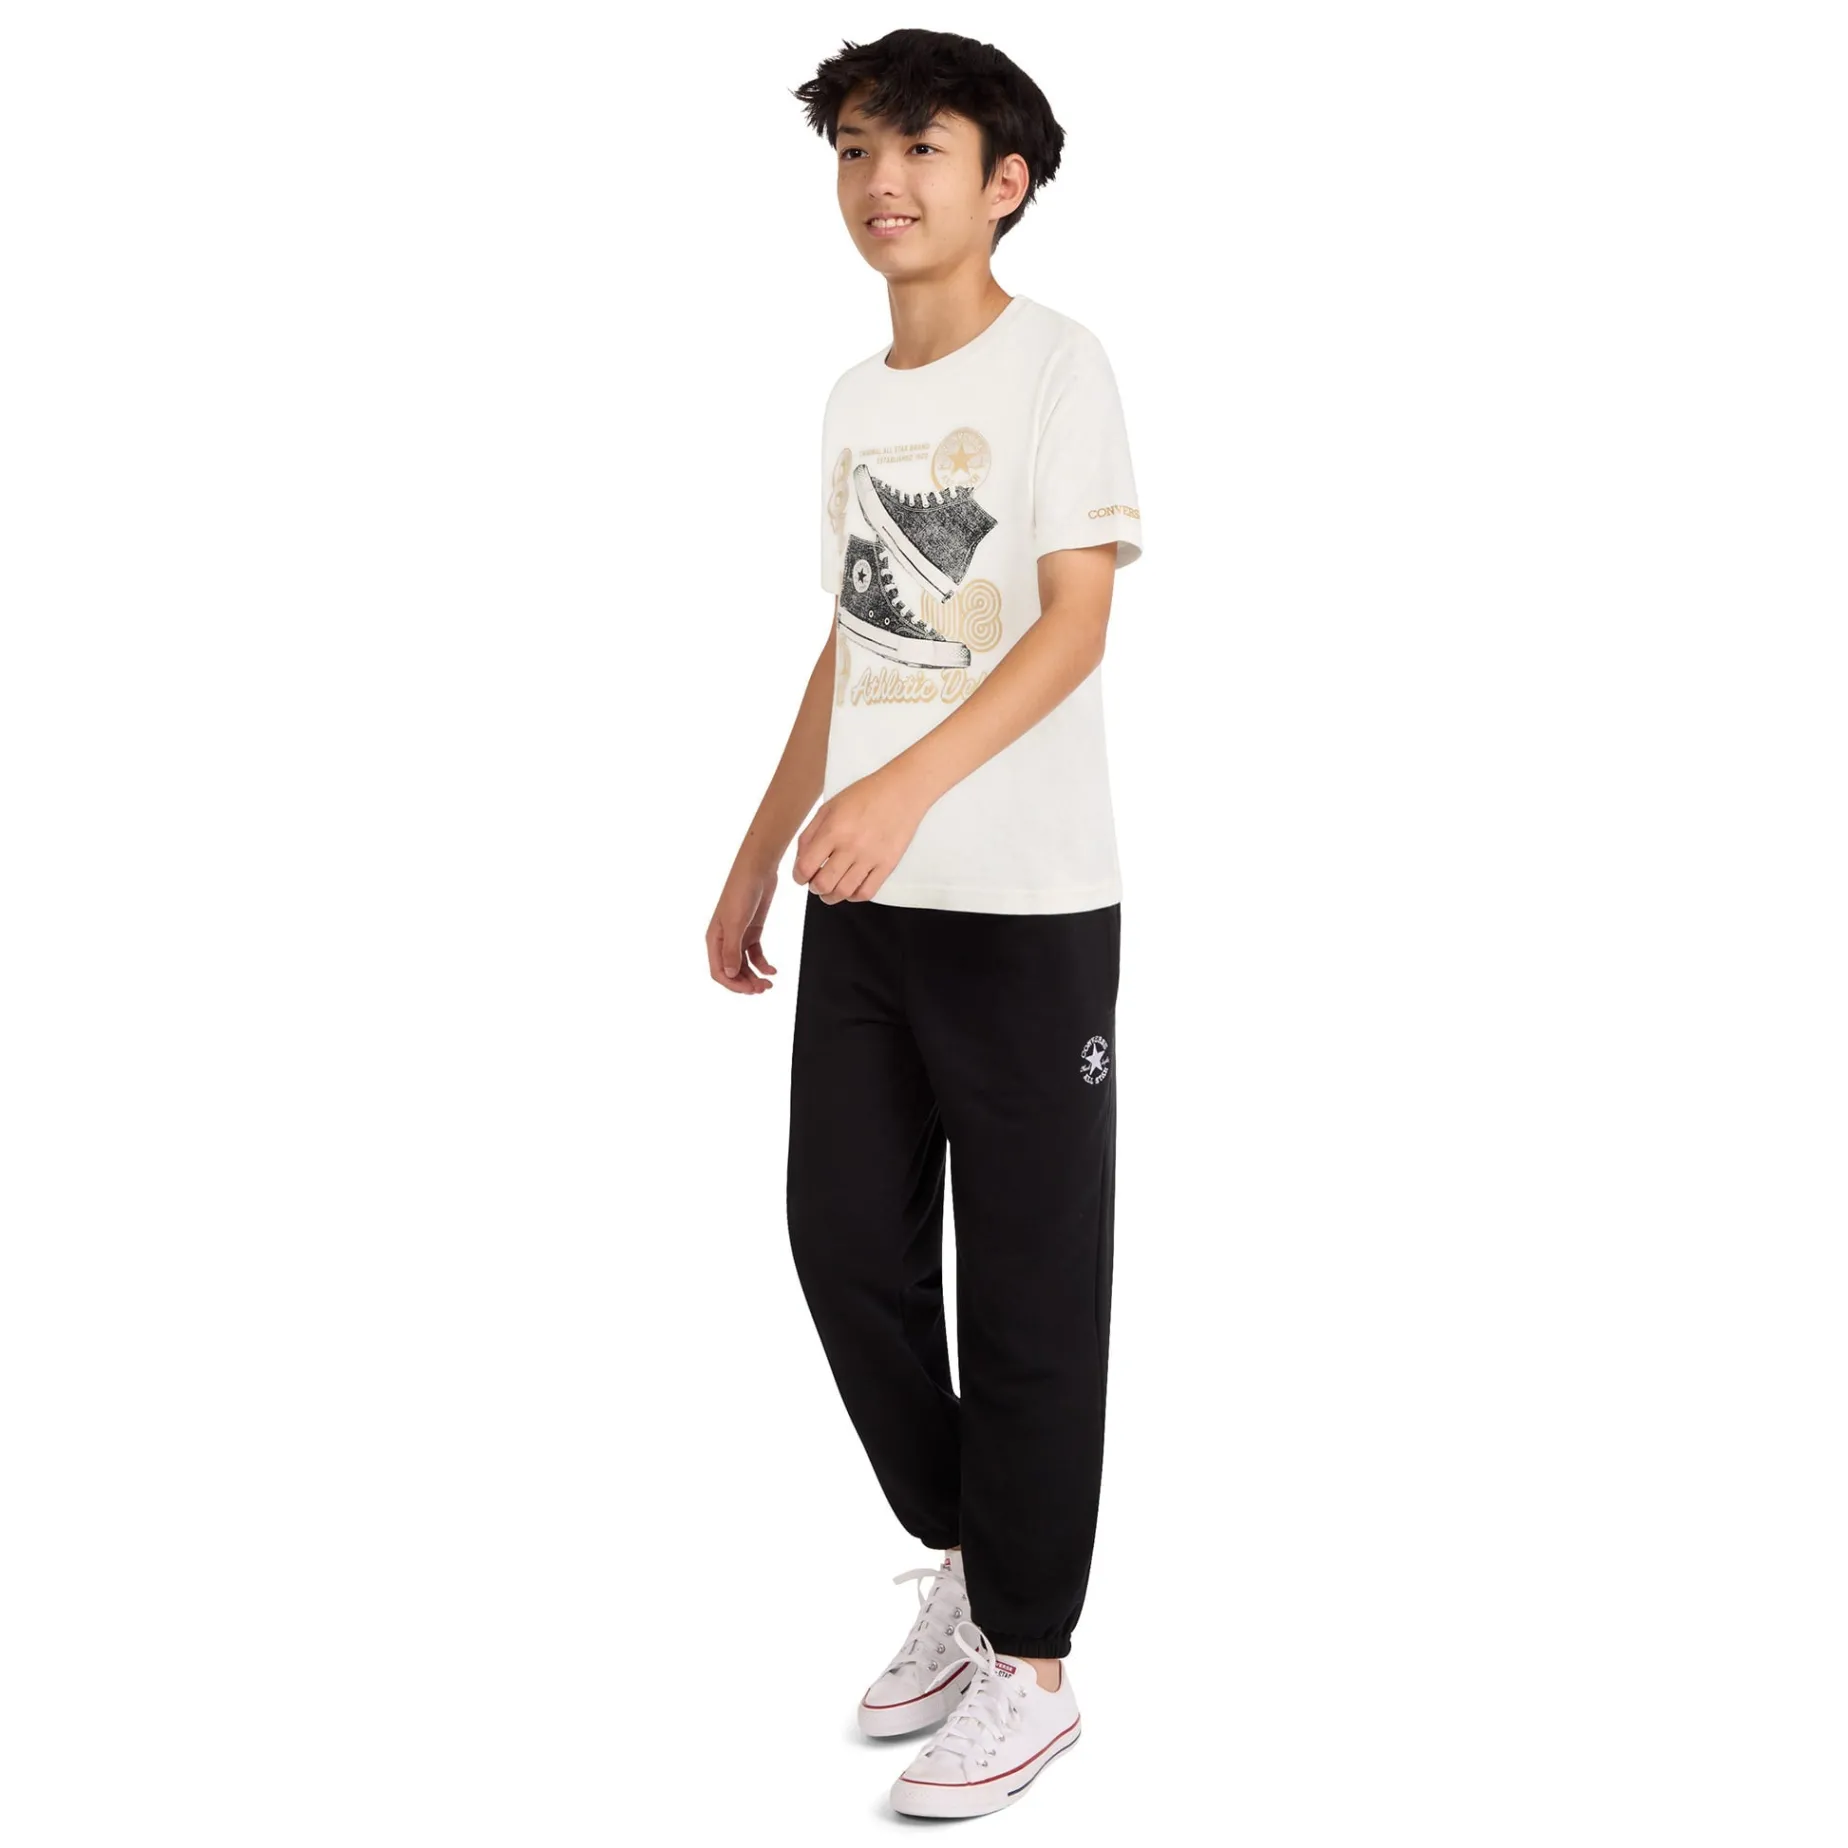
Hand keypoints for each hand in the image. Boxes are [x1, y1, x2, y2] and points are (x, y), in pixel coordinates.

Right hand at [706, 858, 778, 993]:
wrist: (758, 869)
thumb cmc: (741, 891)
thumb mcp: (736, 922)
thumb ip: (731, 949)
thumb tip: (729, 974)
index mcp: (714, 938)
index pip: (718, 971)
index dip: (732, 984)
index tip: (749, 990)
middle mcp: (724, 939)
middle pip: (732, 971)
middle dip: (746, 983)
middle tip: (763, 989)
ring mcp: (739, 935)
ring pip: (744, 965)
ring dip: (755, 976)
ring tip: (768, 984)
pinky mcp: (752, 930)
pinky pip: (755, 954)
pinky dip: (763, 964)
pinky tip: (772, 970)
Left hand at [792, 766, 927, 903]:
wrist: (902, 791)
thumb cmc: (866, 796)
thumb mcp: (829, 807)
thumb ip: (810, 834)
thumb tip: (801, 861)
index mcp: (833, 829)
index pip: (806, 867)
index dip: (798, 877)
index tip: (801, 876)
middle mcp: (851, 846)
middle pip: (823, 884)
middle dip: (814, 888)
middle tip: (816, 883)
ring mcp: (871, 857)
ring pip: (844, 892)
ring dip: (832, 896)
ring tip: (831, 889)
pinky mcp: (888, 864)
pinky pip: (867, 892)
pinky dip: (854, 896)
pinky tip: (850, 888)